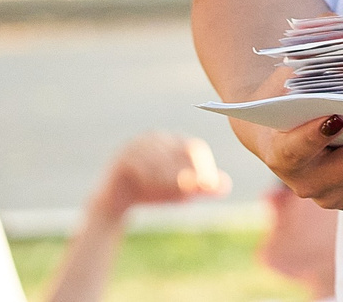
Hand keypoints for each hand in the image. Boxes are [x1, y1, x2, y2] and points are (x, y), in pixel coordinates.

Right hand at [89, 131, 228, 221]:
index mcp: (172, 142)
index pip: (194, 148)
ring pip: (159, 155)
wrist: (116, 204)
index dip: (203, 167)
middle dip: (187, 171)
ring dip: (168, 175)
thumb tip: (226, 187)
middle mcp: (155, 138)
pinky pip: (137, 161)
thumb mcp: (181, 193)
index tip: (206, 187)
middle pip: (179, 149)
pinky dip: (148, 174)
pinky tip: (151, 186)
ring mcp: (137, 145)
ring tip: (175, 190)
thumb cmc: (153, 193)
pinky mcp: (120, 157)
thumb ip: (202, 188)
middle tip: (192, 189)